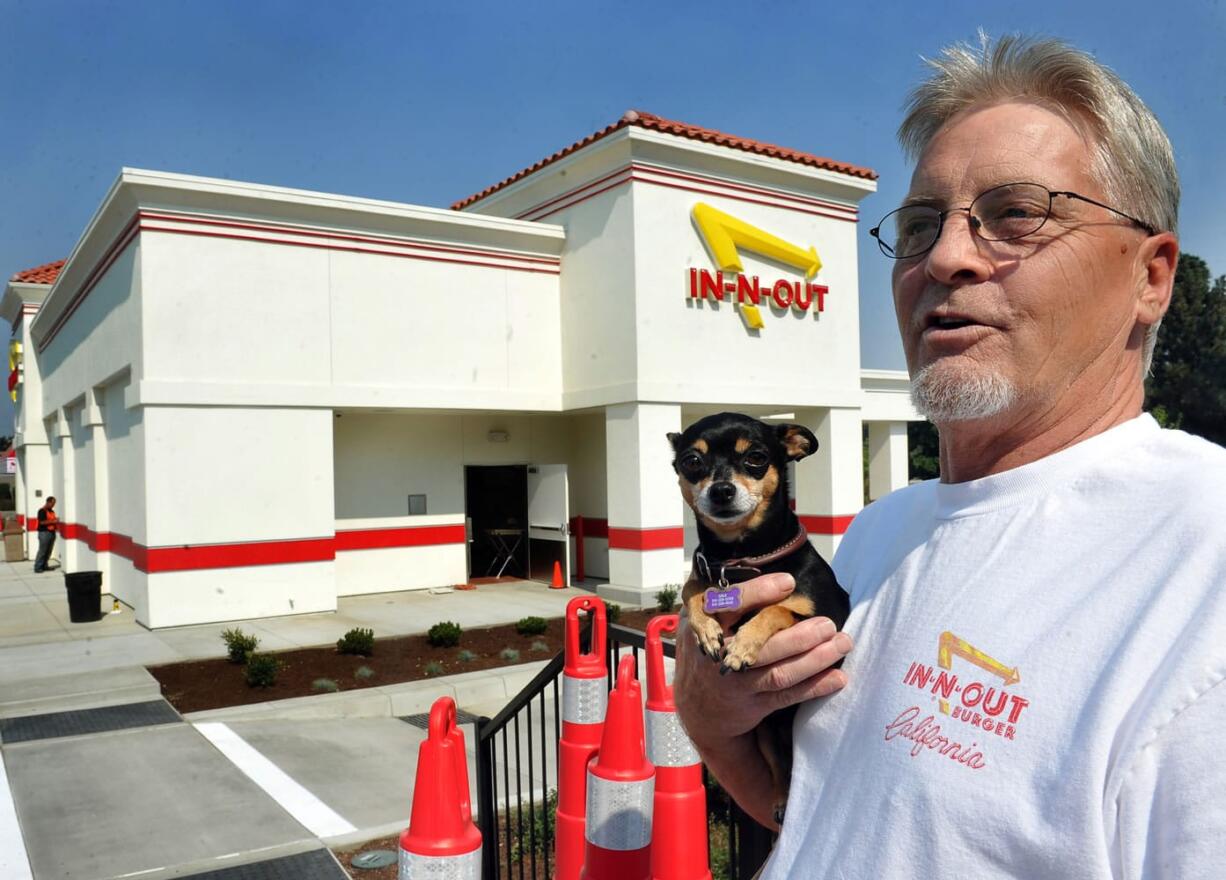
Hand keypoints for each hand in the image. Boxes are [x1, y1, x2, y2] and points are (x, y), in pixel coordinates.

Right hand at [674, 572, 851, 747]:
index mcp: (705, 622)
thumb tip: (764, 563)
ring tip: (842, 644)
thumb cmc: (708, 645)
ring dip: (814, 660)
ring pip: (778, 673)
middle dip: (797, 636)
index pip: (728, 605)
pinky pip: (786, 696)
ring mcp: (736, 683)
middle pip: (759, 645)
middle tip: (828, 624)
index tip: (789, 582)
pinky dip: (814, 687)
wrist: (695, 703)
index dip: (757, 594)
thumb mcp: (699, 617)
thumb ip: (723, 595)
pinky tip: (837, 678)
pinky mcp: (752, 705)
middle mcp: (718, 653)